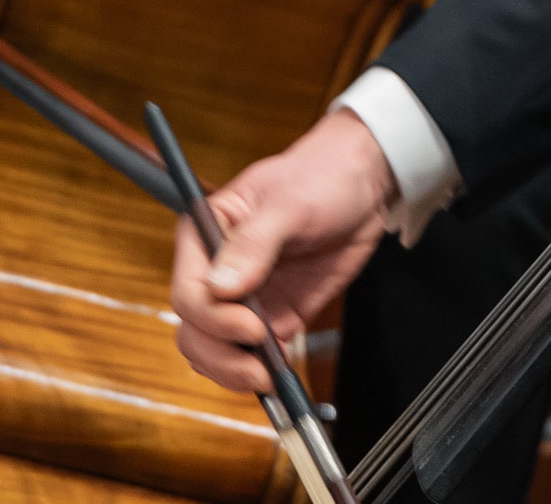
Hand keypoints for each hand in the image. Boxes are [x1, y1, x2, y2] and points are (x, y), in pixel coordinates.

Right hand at [171, 109, 396, 394]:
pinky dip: (260, 370)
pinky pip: (251, 356)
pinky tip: (282, 369)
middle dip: (221, 355)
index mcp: (204, 234)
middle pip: (193, 330)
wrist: (362, 186)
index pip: (188, 292)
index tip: (252, 326)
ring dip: (235, 372)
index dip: (213, 318)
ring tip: (271, 374)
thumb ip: (253, 245)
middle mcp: (215, 270)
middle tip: (260, 366)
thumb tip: (220, 289)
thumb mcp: (288, 204)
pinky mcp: (273, 315)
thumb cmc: (320, 176)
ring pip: (214, 351)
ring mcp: (243, 298)